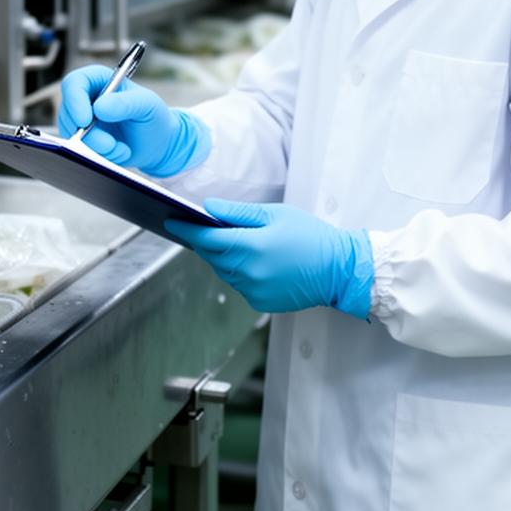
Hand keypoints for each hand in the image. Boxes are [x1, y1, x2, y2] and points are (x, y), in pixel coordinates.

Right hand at [58, 65, 208, 176]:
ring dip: (99, 148)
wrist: (158, 143)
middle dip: (90, 135)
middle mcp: (86, 100)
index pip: (74, 83)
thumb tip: (99, 108)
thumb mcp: (147, 105)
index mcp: (98, 80)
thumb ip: (126, 103)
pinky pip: (81, 152)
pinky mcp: (84, 142)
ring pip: (73, 137)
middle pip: (69, 114)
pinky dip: (101, 157)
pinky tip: (118, 152)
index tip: (85, 120)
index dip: (74, 101)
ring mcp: (82, 122)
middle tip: (112, 144)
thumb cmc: (153, 117)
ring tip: (122, 148)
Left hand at [165, 199, 373, 316]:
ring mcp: (253, 291)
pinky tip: (258, 262)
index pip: (206, 239)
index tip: (170, 222)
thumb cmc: (311, 237)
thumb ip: (238, 214)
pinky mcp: (260, 302)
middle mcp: (248, 272)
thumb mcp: (276, 215)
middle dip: (207, 242)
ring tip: (240, 243)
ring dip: (225, 258)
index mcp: (251, 247)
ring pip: (224, 271)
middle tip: (205, 228)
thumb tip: (208, 209)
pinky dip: (240, 273)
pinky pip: (239, 284)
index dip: (186, 230)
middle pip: (212, 256)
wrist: (339, 270)